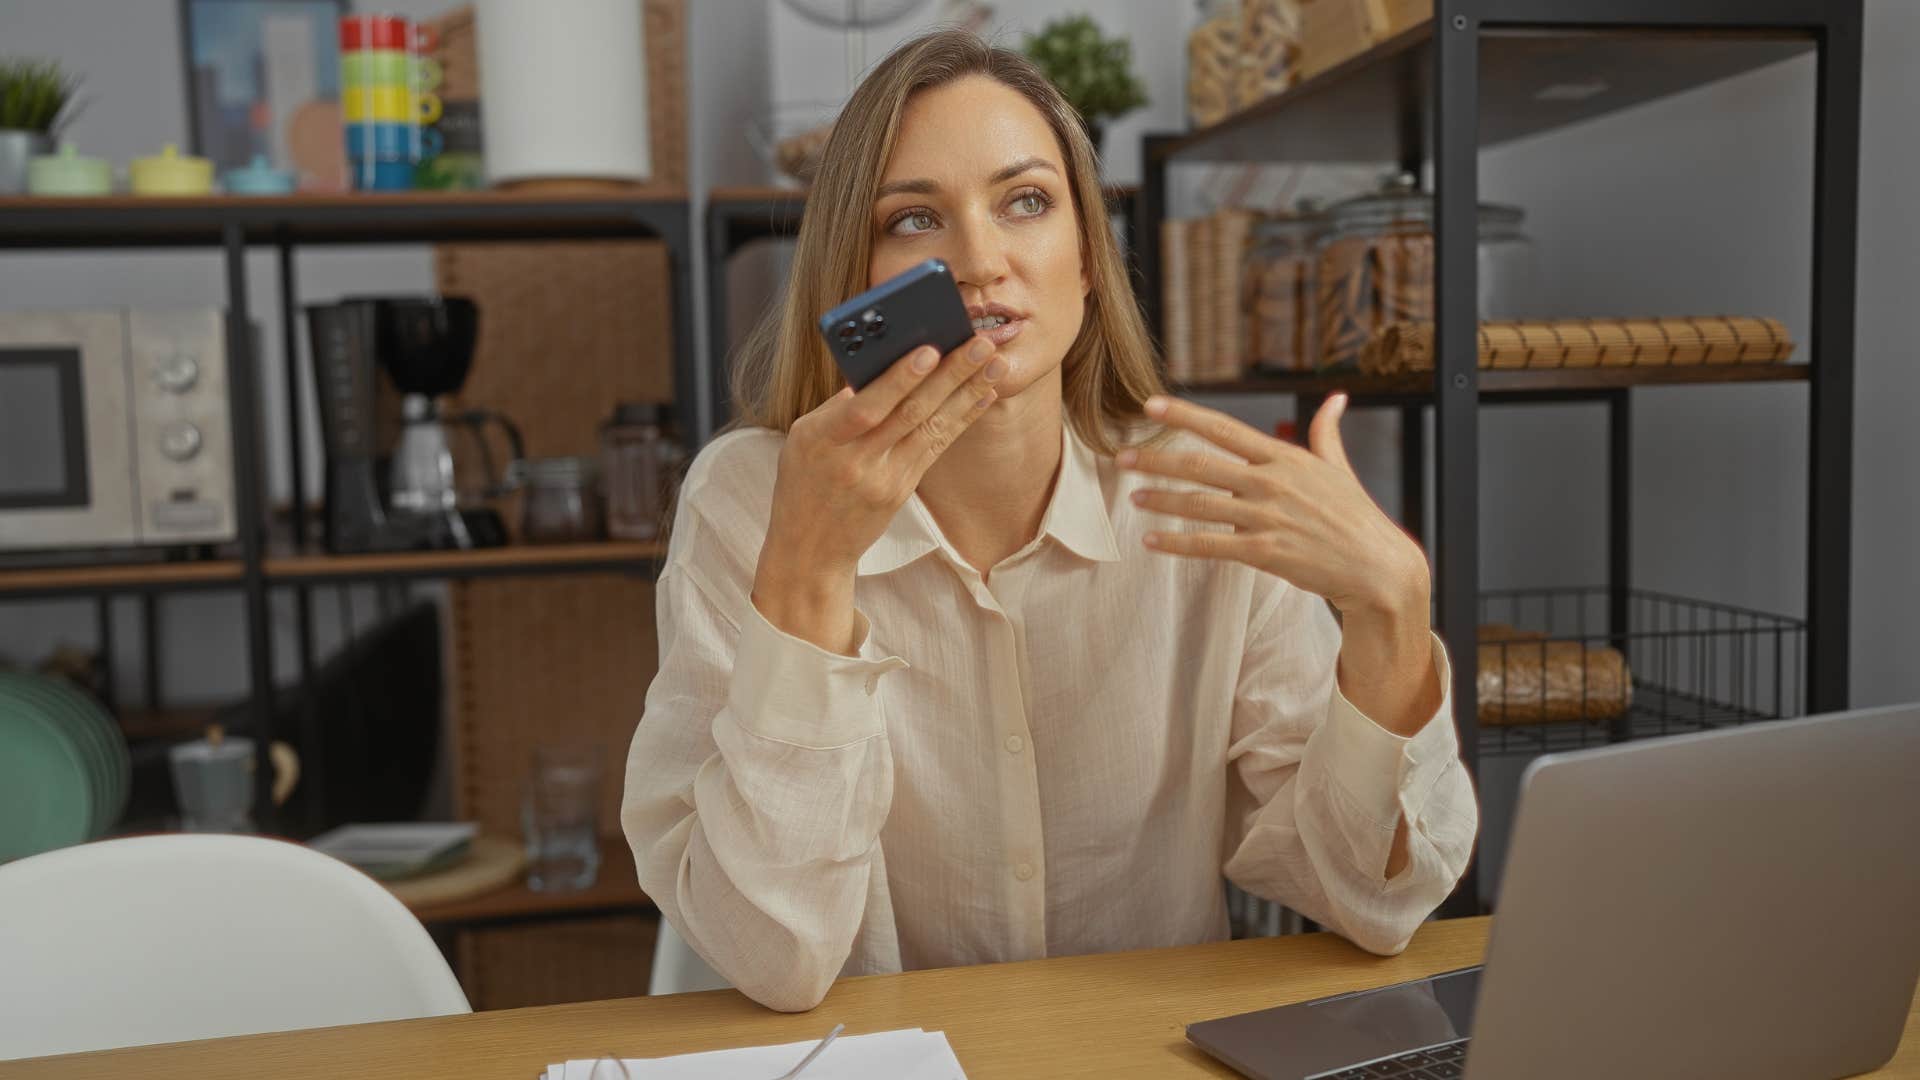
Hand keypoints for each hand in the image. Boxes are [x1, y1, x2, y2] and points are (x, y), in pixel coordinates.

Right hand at [753, 335, 1003, 652]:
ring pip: (931, 428)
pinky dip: (961, 418)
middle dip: (950, 375)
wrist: (810, 549)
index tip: (930, 350)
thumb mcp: (803, 439)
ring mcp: (883, 479)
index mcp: (822, 439)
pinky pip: (936, 448)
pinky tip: (983, 395)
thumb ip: (839, 406)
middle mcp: (855, 460)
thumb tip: (881, 365)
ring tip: (996, 365)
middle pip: (910, 412)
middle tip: (982, 344)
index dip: (900, 379)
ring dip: (966, 393)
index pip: (866, 406)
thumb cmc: (802, 483)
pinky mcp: (901, 491)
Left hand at [1117, 394, 1426, 619]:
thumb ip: (1326, 432)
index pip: (1224, 429)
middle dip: (1157, 459)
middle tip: (1122, 456)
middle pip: (1201, 465)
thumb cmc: (1355, 516)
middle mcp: (1272, 483)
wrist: (1377, 567)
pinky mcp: (1265, 553)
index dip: (1184, 416)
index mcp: (1285, 457)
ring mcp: (1267, 518)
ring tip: (1133, 497)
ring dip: (1161, 500)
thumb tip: (1336, 398)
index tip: (1150, 406)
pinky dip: (1177, 543)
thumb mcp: (1340, 468)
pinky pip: (1210, 546)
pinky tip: (1151, 542)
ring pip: (1199, 506)